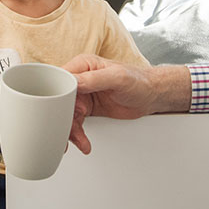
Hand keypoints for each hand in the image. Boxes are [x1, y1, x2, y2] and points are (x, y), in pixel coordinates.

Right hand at [65, 53, 185, 154]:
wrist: (151, 96)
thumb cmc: (138, 81)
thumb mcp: (117, 78)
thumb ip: (93, 79)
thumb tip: (73, 82)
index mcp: (83, 65)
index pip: (61, 79)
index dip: (58, 95)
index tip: (61, 110)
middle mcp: (81, 79)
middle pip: (61, 99)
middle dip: (63, 118)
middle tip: (69, 131)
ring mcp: (84, 95)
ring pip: (67, 114)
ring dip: (71, 130)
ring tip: (80, 141)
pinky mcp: (88, 109)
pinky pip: (76, 122)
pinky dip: (78, 134)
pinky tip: (83, 142)